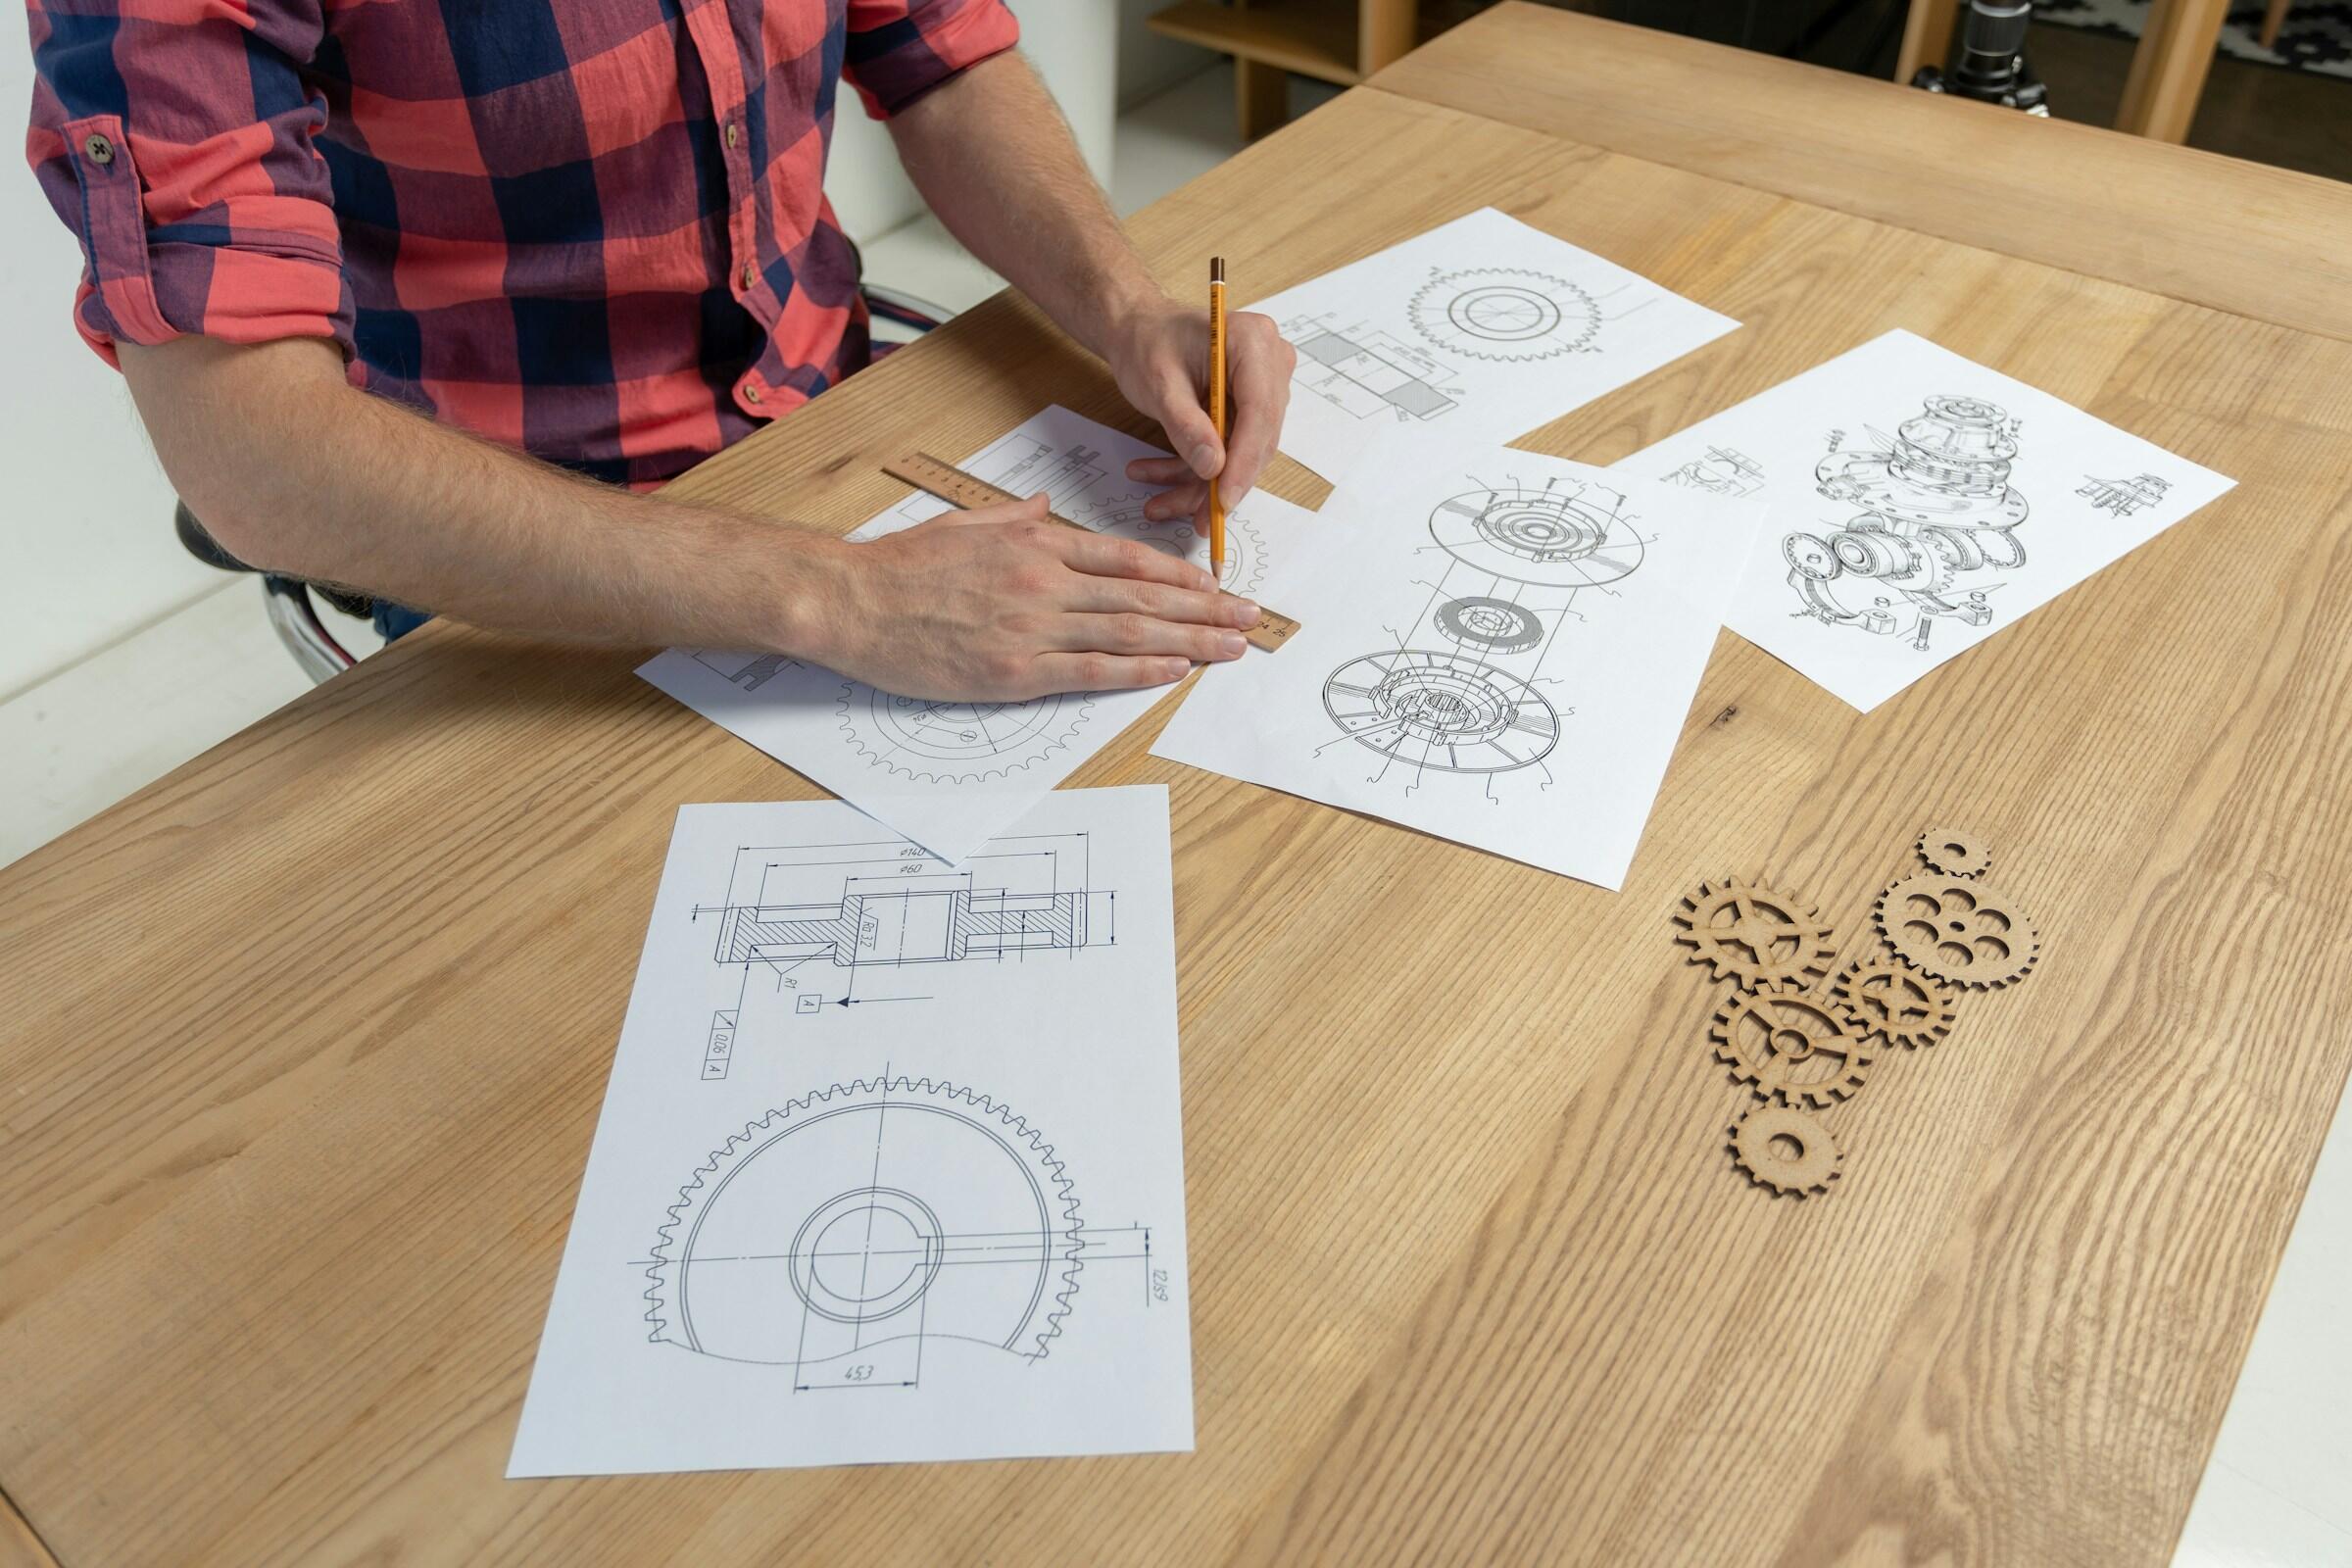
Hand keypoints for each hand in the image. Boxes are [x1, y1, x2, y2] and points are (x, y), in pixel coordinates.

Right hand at [800, 494, 1262, 700]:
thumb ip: (1013, 518)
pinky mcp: (1014, 672)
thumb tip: (1045, 508)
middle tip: (1250, 618)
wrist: (850, 602)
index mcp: (1036, 543)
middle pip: (1143, 596)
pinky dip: (1139, 670)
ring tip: (1232, 646)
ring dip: (1190, 640)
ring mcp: (1032, 627)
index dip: (1180, 573)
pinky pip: (1091, 670)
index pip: (1127, 557)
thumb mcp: (965, 524)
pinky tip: (1175, 668)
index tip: (1217, 584)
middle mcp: (1045, 581)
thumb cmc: (901, 566)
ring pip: (1129, 632)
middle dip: (1205, 608)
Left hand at [1105, 296, 1295, 525]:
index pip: (1260, 412)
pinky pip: (1230, 449)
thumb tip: (1213, 468)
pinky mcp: (1249, 408)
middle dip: (1223, 483)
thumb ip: (1186, 425)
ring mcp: (1263, 387)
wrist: (1139, 328)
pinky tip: (1159, 483)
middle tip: (1197, 519)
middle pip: (1258, 438)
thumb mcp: (1159, 383)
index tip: (1224, 500)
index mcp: (1253, 343)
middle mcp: (1269, 364)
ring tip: (1159, 505)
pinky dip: (1194, 471)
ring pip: (1243, 452)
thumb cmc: (1147, 341)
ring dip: (1201, 484)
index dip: (1243, 462)